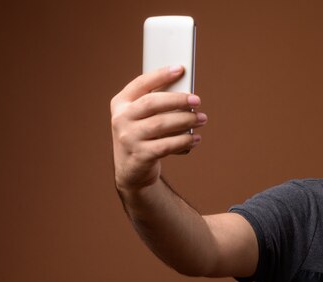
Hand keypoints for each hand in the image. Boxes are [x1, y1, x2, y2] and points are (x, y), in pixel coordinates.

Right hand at [110, 66, 206, 191]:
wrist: (131, 172)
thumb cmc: (143, 137)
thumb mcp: (142, 119)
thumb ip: (157, 105)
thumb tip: (186, 93)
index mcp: (120, 104)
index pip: (140, 84)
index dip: (161, 75)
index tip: (181, 69)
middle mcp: (120, 119)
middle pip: (152, 103)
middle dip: (178, 100)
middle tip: (197, 101)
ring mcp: (128, 138)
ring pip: (161, 124)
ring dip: (185, 120)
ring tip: (202, 119)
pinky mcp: (140, 156)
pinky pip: (166, 145)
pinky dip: (184, 141)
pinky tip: (195, 139)